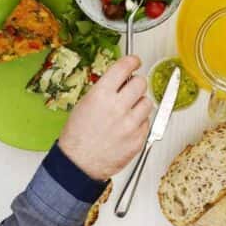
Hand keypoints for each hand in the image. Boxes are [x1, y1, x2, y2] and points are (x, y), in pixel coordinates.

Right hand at [59, 56, 152, 180]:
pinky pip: (147, 122)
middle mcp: (117, 108)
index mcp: (101, 95)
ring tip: (128, 112)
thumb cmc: (78, 135)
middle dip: (136, 84)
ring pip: (147, 102)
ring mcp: (130, 125)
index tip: (135, 61)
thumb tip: (122, 78)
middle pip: (141, 82)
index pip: (124, 67)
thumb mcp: (85, 103)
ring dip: (139, 104)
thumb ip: (106, 88)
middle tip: (131, 90)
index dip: (132, 61)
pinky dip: (139, 123)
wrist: (78, 165)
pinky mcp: (138, 140)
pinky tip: (127, 127)